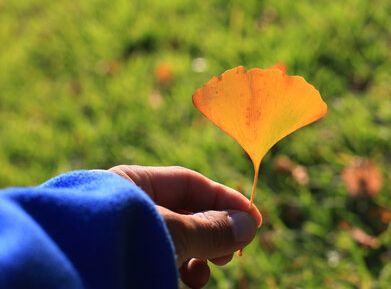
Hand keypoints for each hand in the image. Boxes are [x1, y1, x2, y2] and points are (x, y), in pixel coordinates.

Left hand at [108, 165, 261, 288]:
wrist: (66, 276)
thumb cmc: (118, 240)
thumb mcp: (173, 232)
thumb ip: (212, 229)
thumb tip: (249, 225)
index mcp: (132, 182)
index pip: (190, 183)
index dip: (225, 200)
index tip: (253, 220)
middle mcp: (126, 204)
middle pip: (184, 211)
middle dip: (212, 231)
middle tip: (233, 251)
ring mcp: (122, 231)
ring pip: (173, 238)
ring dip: (198, 254)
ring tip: (206, 273)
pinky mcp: (122, 256)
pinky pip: (160, 255)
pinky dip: (179, 266)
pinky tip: (189, 280)